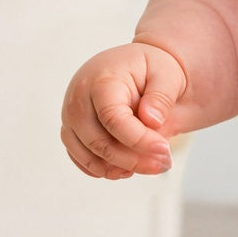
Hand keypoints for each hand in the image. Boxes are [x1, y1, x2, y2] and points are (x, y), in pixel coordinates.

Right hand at [60, 42, 185, 179]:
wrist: (135, 67)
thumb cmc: (150, 70)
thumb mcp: (167, 74)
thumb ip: (161, 97)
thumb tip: (151, 121)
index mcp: (102, 80)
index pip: (113, 118)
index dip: (139, 140)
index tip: (164, 150)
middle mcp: (78, 98)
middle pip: (97, 141)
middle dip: (132, 159)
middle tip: (165, 164)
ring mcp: (71, 116)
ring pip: (86, 153)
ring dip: (118, 168)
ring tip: (151, 167)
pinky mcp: (72, 130)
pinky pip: (79, 158)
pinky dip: (102, 169)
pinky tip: (127, 169)